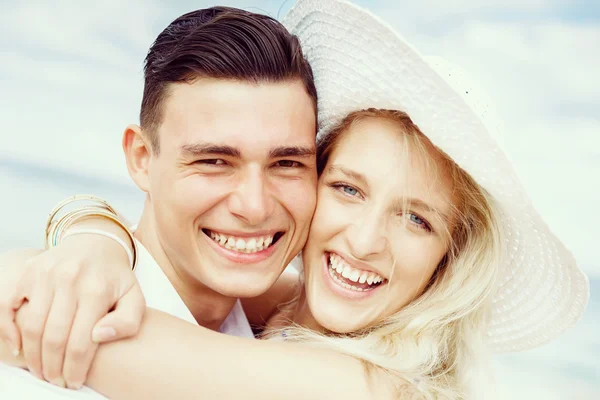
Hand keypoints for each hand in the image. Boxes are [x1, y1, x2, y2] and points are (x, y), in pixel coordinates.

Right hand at [0, 234, 144, 388]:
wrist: (97, 243)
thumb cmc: (115, 277)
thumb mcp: (134, 297)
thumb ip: (128, 321)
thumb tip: (99, 336)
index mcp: (97, 289)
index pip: (81, 341)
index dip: (75, 368)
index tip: (73, 382)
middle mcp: (70, 279)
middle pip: (54, 337)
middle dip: (53, 367)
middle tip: (55, 380)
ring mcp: (46, 274)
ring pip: (32, 326)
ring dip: (33, 356)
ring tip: (41, 371)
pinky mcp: (28, 271)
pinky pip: (7, 306)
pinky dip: (8, 330)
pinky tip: (19, 349)